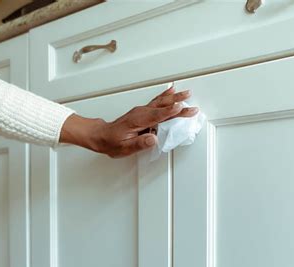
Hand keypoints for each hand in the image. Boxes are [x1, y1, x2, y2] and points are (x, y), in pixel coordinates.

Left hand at [59, 86, 198, 158]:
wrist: (102, 136)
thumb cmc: (112, 142)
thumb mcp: (124, 148)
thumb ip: (139, 143)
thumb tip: (153, 139)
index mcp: (137, 121)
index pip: (157, 116)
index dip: (170, 113)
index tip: (181, 109)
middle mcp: (140, 113)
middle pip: (162, 107)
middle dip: (177, 104)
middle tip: (191, 105)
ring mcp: (141, 111)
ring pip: (160, 102)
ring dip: (174, 97)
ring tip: (187, 93)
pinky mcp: (142, 112)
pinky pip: (156, 102)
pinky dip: (165, 95)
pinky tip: (171, 91)